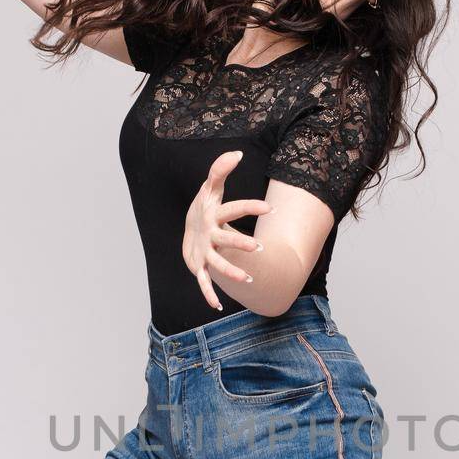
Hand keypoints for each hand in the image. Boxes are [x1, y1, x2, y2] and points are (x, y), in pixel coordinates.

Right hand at [182, 150, 274, 311]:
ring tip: (250, 281)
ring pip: (217, 264)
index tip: (271, 207)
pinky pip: (203, 282)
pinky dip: (208, 294)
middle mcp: (208, 234)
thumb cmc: (205, 207)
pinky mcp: (200, 267)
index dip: (251, 207)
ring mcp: (203, 252)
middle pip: (225, 239)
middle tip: (260, 249)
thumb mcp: (210, 187)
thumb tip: (237, 152)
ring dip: (232, 273)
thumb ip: (220, 169)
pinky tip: (218, 306)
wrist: (187, 229)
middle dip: (241, 244)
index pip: (233, 209)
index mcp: (213, 215)